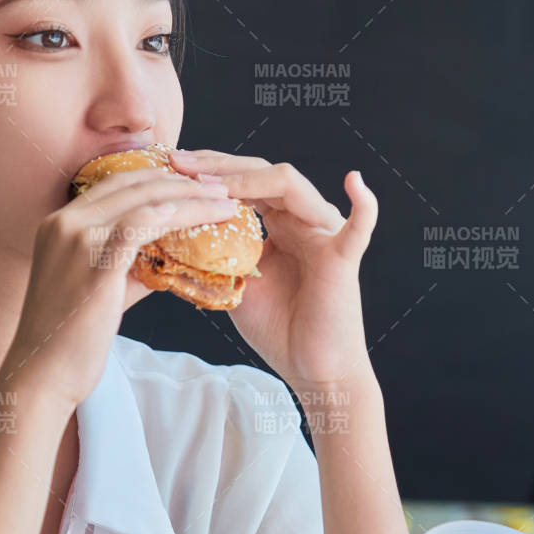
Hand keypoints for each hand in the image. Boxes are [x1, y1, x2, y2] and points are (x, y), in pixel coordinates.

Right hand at [2, 167, 239, 407]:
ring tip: (223, 202)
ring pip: (143, 201)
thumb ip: (129, 265)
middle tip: (219, 186)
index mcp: (59, 224)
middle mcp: (64, 223)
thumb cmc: (69, 338)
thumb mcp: (98, 286)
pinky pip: (139, 227)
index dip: (157, 177)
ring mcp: (77, 240)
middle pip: (131, 184)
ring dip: (189, 198)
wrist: (43, 371)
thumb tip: (168, 257)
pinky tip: (198, 216)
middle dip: (181, 181)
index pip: (115, 183)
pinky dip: (171, 217)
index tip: (193, 181)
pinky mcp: (94, 264)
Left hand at [168, 148, 377, 392]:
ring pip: (290, 185)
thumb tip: (174, 234)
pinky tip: (355, 182)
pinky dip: (363, 205)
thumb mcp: (235, 283)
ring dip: (247, 178)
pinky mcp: (342, 259)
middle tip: (178, 163)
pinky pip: (359, 228)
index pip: (245, 180)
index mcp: (279, 224)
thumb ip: (216, 255)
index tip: (170, 167)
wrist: (312, 369)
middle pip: (262, 172)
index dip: (209, 171)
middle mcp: (303, 220)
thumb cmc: (279, 329)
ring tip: (210, 183)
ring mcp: (324, 234)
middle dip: (218, 165)